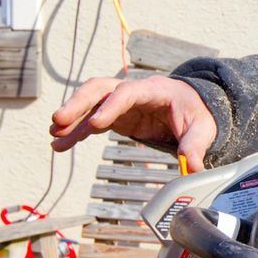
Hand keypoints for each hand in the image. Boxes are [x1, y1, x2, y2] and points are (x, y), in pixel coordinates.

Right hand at [49, 76, 217, 170]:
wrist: (191, 107)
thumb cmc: (196, 114)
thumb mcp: (203, 129)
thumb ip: (195, 146)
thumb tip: (193, 168)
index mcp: (155, 90)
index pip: (128, 93)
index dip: (111, 107)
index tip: (95, 124)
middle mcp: (132, 91)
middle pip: (100, 89)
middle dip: (78, 104)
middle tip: (59, 121)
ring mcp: (120, 102)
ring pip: (89, 103)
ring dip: (71, 118)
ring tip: (55, 136)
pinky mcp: (114, 115)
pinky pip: (90, 120)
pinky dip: (76, 131)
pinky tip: (60, 143)